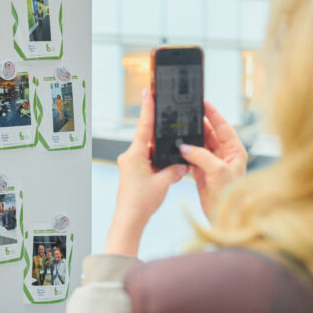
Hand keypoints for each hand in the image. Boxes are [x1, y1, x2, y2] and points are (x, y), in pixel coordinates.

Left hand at [105, 89, 187, 256]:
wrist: (129, 220)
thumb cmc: (141, 202)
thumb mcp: (163, 183)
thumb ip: (175, 169)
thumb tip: (182, 164)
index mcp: (134, 154)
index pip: (144, 126)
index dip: (148, 108)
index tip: (148, 91)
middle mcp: (130, 157)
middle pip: (149, 141)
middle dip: (163, 141)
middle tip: (174, 134)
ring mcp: (130, 165)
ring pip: (150, 154)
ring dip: (162, 157)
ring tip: (173, 166)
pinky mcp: (133, 174)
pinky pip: (148, 164)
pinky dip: (159, 166)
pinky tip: (169, 173)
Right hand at [179, 101, 246, 220]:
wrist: (226, 219)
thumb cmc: (230, 196)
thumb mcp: (217, 171)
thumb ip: (201, 156)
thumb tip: (185, 146)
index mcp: (235, 151)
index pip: (224, 127)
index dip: (213, 115)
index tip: (203, 103)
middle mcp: (225, 156)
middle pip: (210, 135)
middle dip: (198, 127)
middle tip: (185, 117)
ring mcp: (213, 165)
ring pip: (199, 146)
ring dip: (190, 141)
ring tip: (178, 132)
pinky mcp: (203, 174)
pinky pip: (192, 159)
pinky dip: (185, 155)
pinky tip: (177, 150)